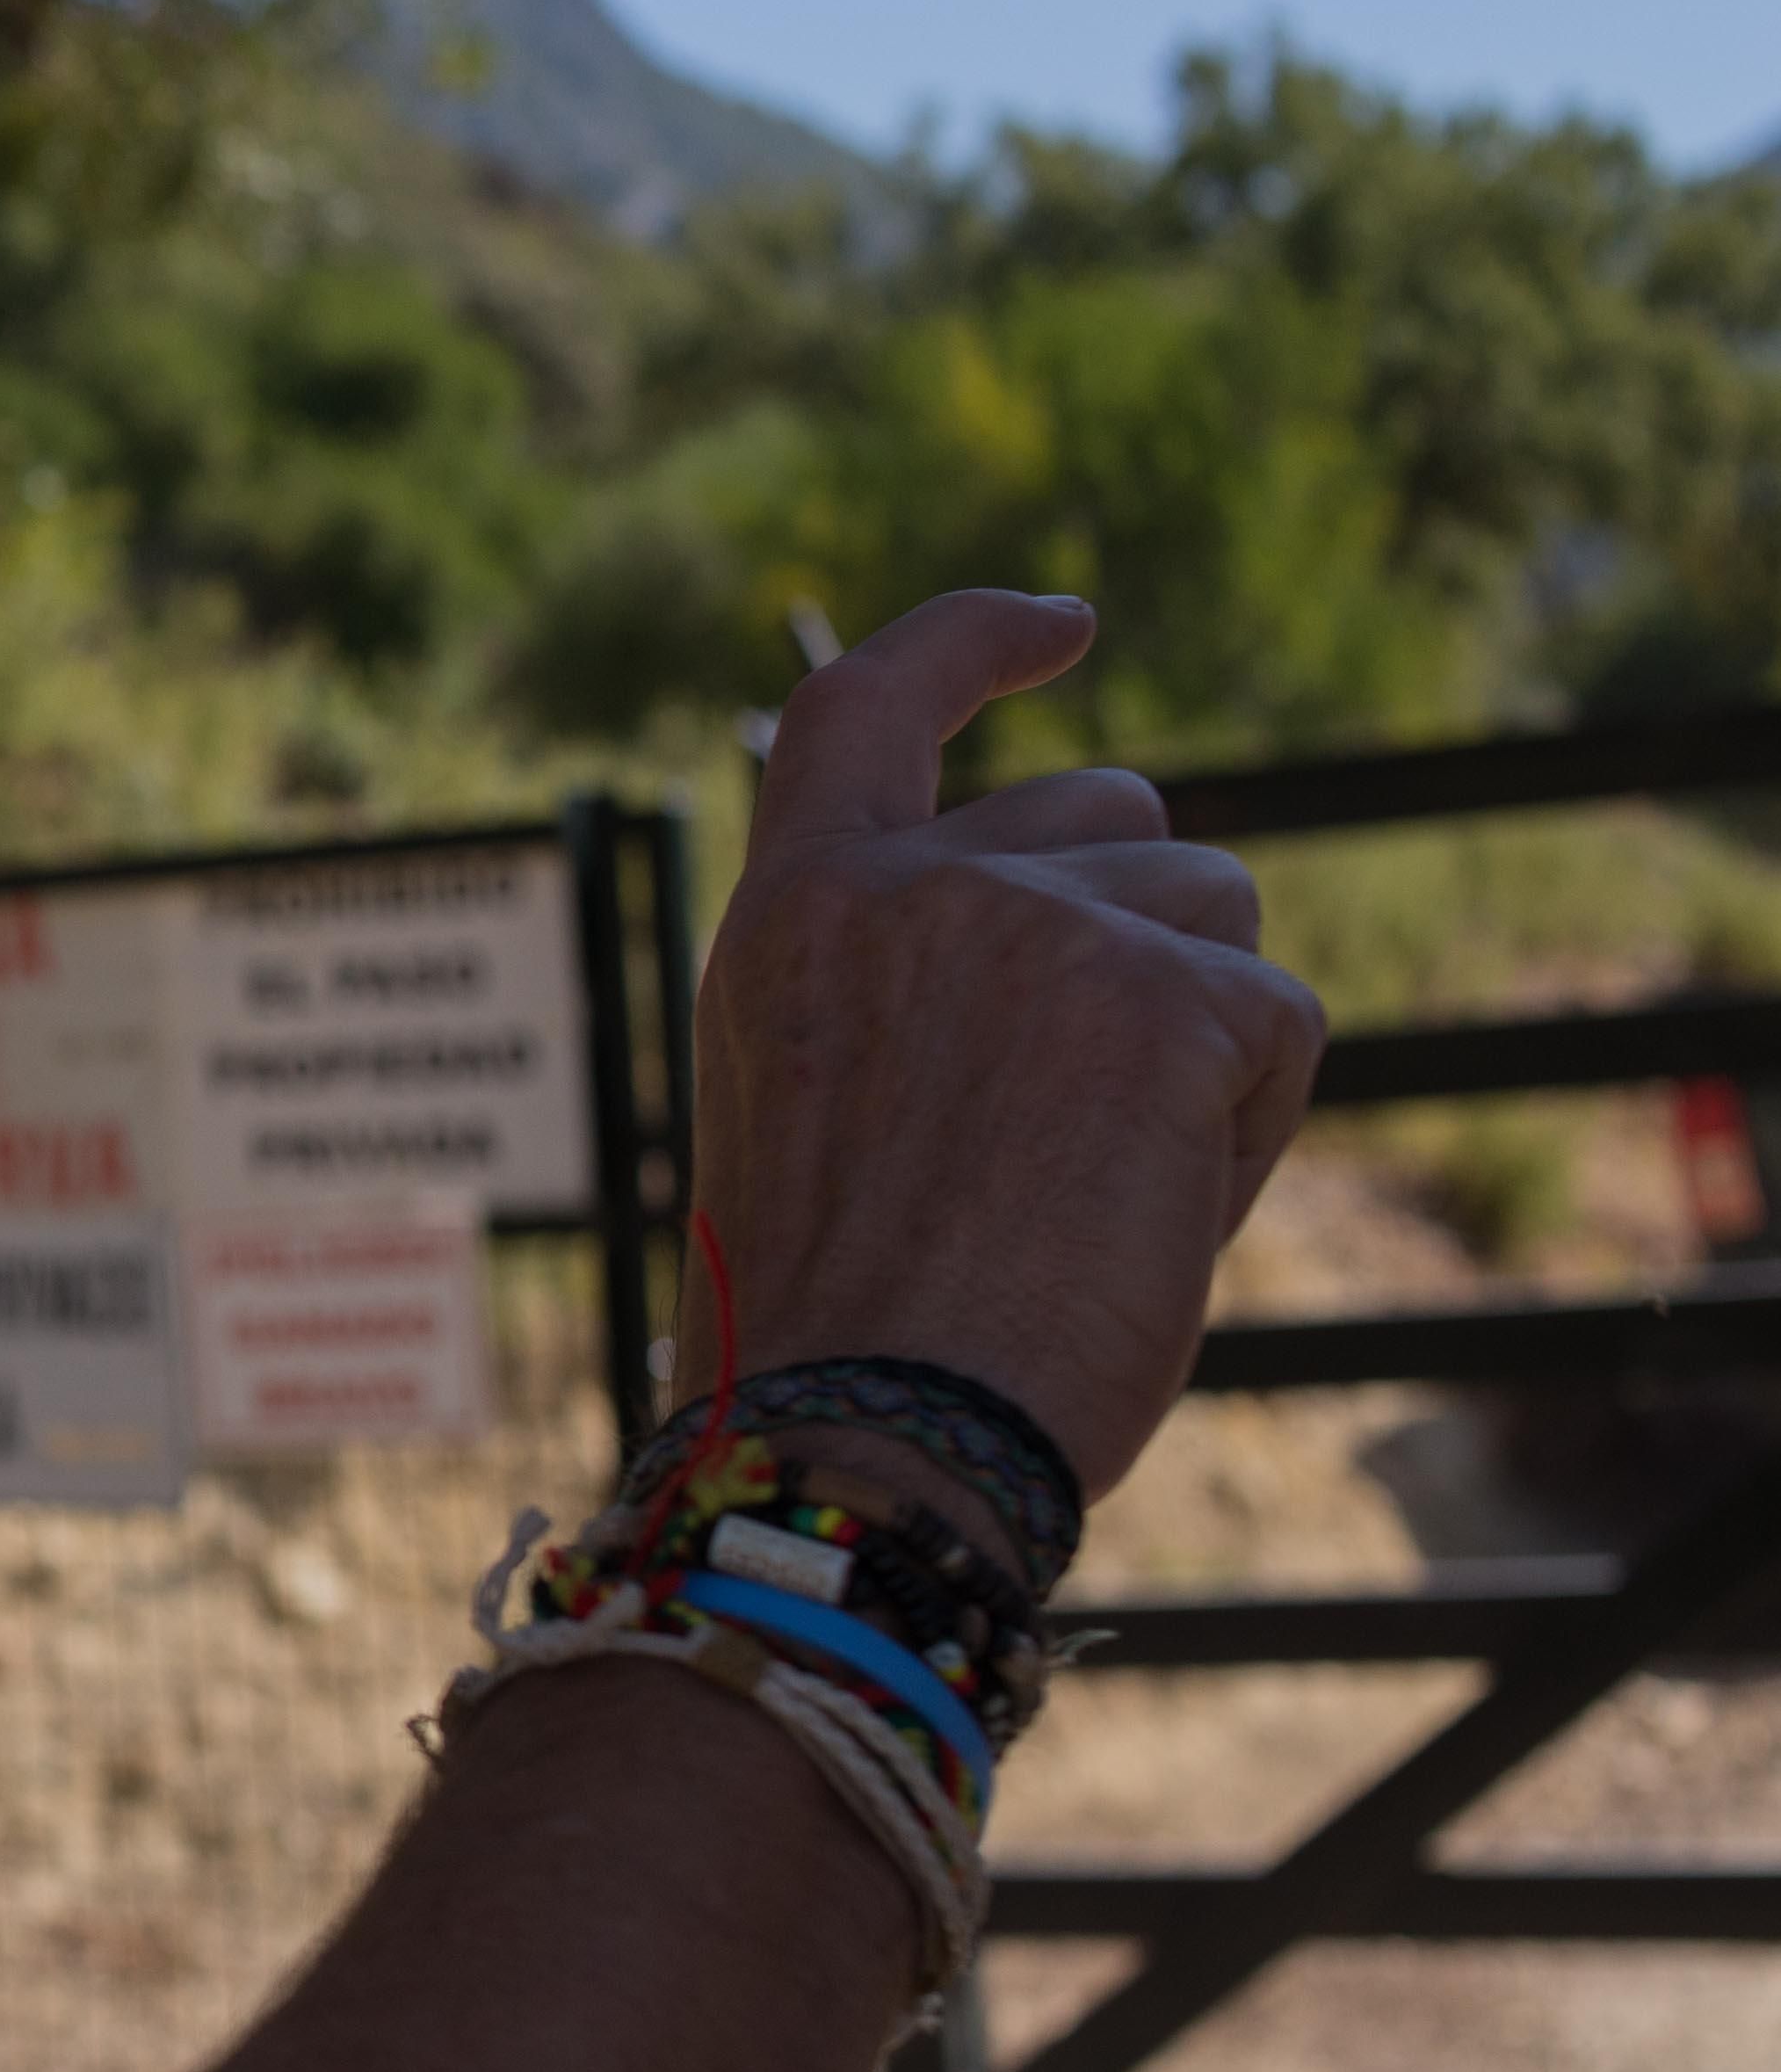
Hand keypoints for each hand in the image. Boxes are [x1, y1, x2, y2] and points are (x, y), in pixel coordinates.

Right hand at [688, 590, 1325, 1501]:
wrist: (865, 1448)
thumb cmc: (840, 1333)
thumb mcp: (820, 1107)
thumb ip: (912, 985)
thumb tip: (1109, 918)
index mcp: (791, 918)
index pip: (869, 704)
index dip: (972, 641)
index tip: (1065, 623)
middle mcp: (905, 889)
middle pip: (1116, 821)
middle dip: (1144, 941)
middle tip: (1067, 1130)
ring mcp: (1036, 929)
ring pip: (1216, 917)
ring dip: (1195, 1052)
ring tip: (1084, 1196)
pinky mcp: (1165, 1000)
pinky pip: (1279, 1030)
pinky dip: (1245, 1135)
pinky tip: (1140, 1224)